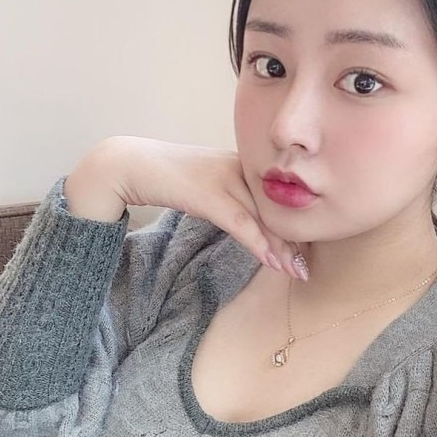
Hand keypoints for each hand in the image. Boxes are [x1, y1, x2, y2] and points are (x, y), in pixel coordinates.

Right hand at [99, 136, 306, 280]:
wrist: (131, 164)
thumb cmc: (168, 176)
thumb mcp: (208, 186)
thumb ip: (231, 198)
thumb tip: (251, 222)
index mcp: (244, 164)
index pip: (278, 198)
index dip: (293, 226)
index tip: (305, 250)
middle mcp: (241, 168)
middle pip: (276, 209)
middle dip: (294, 241)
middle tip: (306, 268)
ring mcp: (225, 179)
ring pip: (263, 218)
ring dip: (282, 249)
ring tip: (296, 271)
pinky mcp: (209, 194)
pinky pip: (241, 223)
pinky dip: (259, 244)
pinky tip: (272, 261)